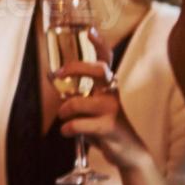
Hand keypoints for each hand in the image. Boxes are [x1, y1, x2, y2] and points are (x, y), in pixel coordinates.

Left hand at [53, 34, 149, 170]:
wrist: (128, 153)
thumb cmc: (105, 126)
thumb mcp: (93, 107)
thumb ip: (78, 94)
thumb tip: (55, 82)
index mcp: (108, 86)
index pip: (106, 59)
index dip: (99, 44)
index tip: (89, 30)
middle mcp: (112, 93)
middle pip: (98, 69)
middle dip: (75, 68)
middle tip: (59, 74)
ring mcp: (112, 110)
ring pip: (77, 102)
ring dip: (64, 111)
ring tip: (64, 119)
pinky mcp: (108, 127)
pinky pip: (77, 124)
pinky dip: (67, 129)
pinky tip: (68, 132)